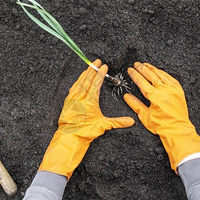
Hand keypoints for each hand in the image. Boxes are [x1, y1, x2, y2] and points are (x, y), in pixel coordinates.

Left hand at [39, 59, 134, 178]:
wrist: (70, 137)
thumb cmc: (86, 132)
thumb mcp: (103, 126)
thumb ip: (118, 122)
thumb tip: (131, 121)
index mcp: (89, 102)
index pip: (96, 84)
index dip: (100, 74)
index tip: (104, 66)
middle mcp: (80, 98)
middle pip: (87, 80)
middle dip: (93, 69)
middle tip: (97, 61)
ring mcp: (72, 99)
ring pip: (79, 82)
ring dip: (85, 74)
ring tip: (89, 66)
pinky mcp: (67, 102)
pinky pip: (73, 88)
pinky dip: (77, 81)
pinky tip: (79, 79)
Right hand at [124, 62, 199, 171]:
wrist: (177, 130)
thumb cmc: (162, 126)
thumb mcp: (145, 116)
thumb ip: (135, 104)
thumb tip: (126, 96)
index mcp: (156, 97)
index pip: (142, 82)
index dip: (135, 75)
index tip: (130, 70)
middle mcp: (165, 91)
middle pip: (151, 75)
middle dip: (142, 68)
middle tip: (136, 64)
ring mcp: (173, 90)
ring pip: (161, 75)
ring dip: (152, 69)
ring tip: (145, 65)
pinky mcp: (179, 90)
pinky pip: (170, 78)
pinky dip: (163, 73)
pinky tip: (159, 71)